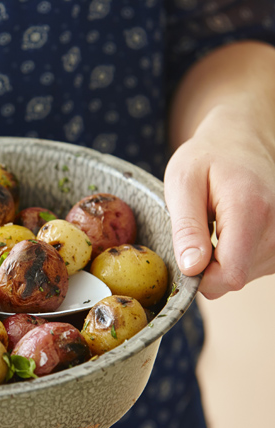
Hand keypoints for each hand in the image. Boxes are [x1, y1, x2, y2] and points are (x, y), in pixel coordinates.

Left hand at [165, 103, 274, 298]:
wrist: (241, 140)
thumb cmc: (207, 157)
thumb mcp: (182, 183)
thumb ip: (186, 227)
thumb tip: (192, 268)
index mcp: (251, 210)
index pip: (231, 274)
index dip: (201, 278)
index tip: (185, 256)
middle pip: (235, 277)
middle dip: (208, 265)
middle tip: (199, 228)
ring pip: (243, 275)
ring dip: (221, 258)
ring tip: (216, 223)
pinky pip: (252, 267)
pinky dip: (234, 255)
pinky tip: (229, 228)